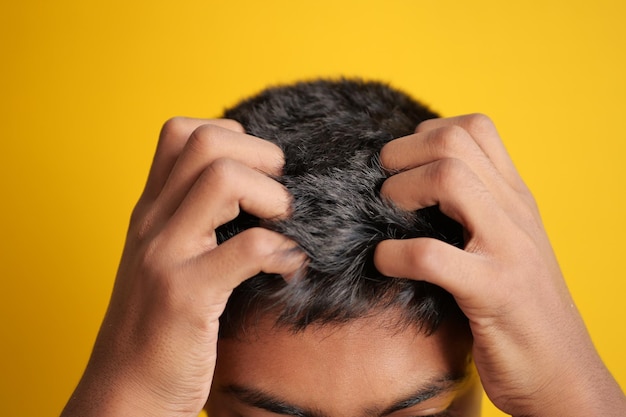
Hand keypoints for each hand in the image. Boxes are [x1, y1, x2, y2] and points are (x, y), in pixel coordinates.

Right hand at [61, 118, 304, 416]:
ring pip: (223, 179)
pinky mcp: (186, 296)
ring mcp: (166, 256)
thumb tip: (255, 193)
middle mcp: (153, 223)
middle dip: (260, 156)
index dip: (234, 138)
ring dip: (272, 197)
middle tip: (278, 198)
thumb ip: (195, 222)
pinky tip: (289, 270)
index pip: (181, 132)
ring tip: (283, 227)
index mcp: (152, 211)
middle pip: (206, 141)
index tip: (259, 174)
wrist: (124, 392)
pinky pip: (250, 248)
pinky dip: (284, 252)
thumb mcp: (166, 260)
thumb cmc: (158, 327)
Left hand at [374, 114, 625, 416]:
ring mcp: (507, 249)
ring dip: (401, 191)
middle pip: (454, 140)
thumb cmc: (520, 309)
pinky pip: (431, 255)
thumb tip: (414, 183)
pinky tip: (385, 262)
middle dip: (403, 153)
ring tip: (388, 215)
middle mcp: (514, 212)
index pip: (475, 127)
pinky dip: (394, 255)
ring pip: (449, 178)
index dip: (426, 133)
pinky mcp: (493, 292)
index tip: (404, 166)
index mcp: (515, 198)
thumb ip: (473, 210)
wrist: (564, 374)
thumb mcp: (505, 245)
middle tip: (386, 185)